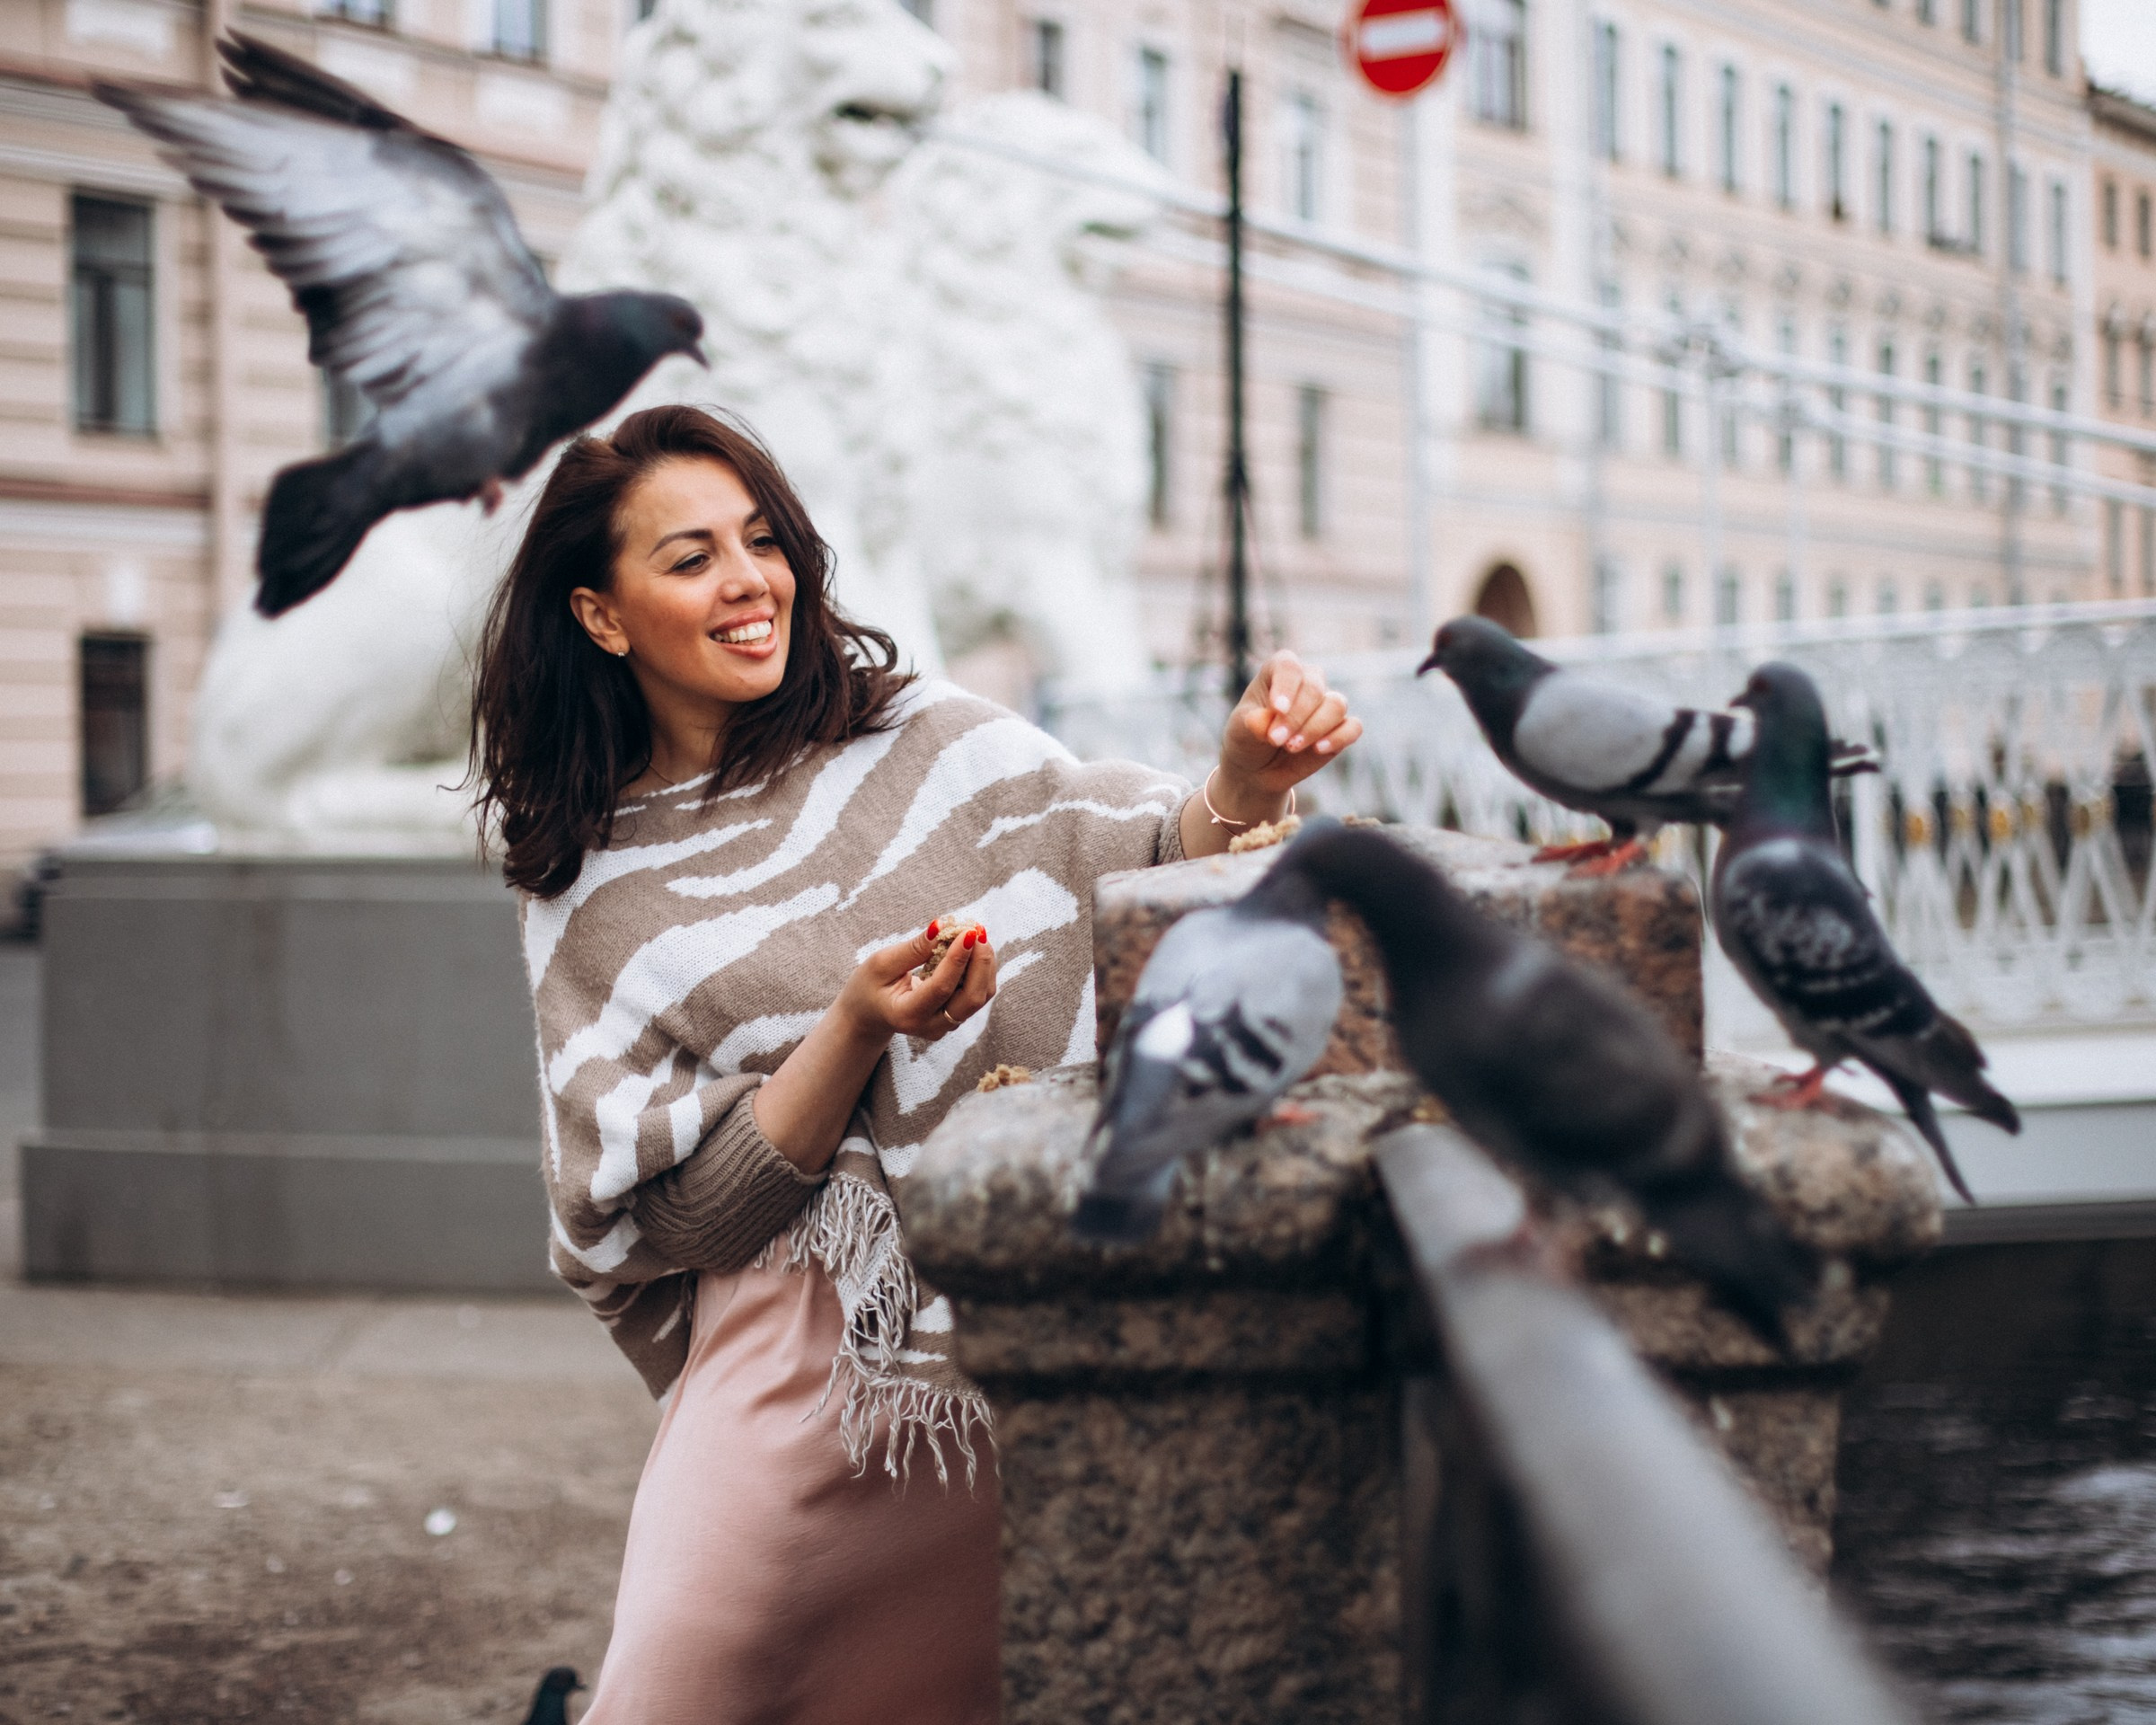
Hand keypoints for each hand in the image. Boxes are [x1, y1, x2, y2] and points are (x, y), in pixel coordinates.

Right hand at [838, 920, 999, 1043]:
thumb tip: (942, 926)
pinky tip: (974, 946)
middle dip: (980, 962)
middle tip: (977, 930)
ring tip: (977, 933)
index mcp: (907, 1015)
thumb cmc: (869, 987)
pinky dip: (980, 968)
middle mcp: (931, 1026)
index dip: (958, 958)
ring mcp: (946, 1025)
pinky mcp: (955, 1017)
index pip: (941, 988)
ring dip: (984, 963)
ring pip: (980, 996)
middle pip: (971, 998)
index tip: (968, 931)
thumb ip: (914, 949)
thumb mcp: (881, 963)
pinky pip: (977, 993)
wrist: (869, 1015)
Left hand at [1214, 650, 1363, 814]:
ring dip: (1315, 728)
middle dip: (1296, 717)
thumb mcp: (1240, 731)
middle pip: (1314, 687)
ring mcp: (1324, 705)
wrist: (1256, 770)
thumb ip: (1252, 723)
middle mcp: (1306, 682)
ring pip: (1337, 705)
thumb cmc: (1246, 740)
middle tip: (1276, 740)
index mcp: (1278, 672)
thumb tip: (1265, 720)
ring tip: (1291, 747)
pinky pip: (1353, 727)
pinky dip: (1339, 738)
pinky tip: (1318, 750)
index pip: (1289, 665)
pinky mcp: (1339, 729)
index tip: (1277, 709)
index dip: (1286, 685)